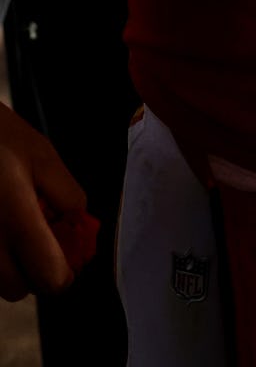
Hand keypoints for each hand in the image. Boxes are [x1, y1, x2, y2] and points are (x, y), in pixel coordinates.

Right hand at [0, 100, 86, 299]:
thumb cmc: (0, 137)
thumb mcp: (43, 156)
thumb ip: (67, 195)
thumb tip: (78, 225)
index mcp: (16, 217)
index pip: (48, 275)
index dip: (65, 271)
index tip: (70, 257)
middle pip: (17, 289)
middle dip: (34, 272)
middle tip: (42, 242)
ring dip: (12, 266)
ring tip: (16, 228)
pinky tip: (1, 225)